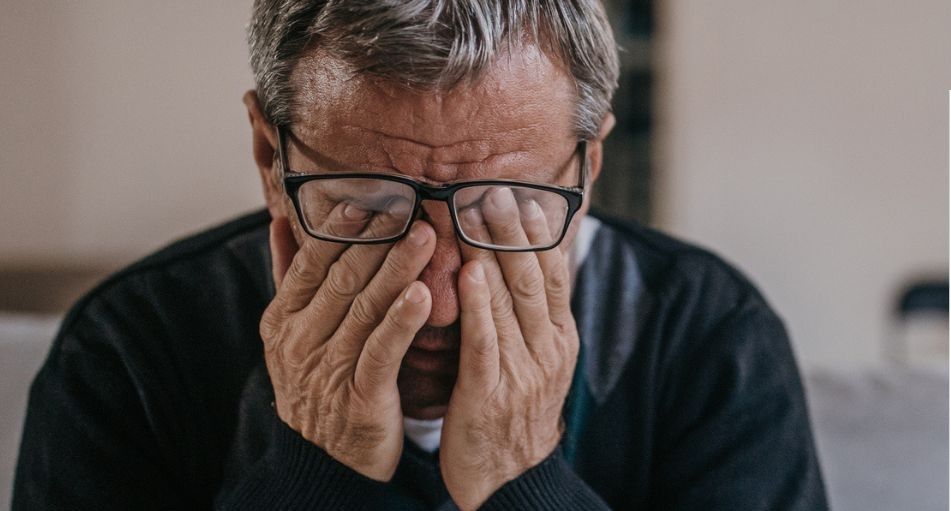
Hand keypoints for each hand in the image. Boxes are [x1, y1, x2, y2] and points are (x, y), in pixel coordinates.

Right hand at [261, 205, 435, 480]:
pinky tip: (423, 293)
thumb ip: (290, 278)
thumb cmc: (320, 385)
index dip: (342, 227)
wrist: (325, 462)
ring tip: (426, 236)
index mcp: (283, 320)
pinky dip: (401, 320)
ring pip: (365, 308)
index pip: (313, 262)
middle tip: (411, 203)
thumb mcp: (293, 334)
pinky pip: (382, 350)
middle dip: (378, 238)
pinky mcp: (360, 397)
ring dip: (397, 268)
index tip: (371, 194)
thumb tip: (280, 223)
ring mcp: (327, 369)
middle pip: (342, 278)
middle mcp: (299, 341)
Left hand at [440, 188, 579, 509]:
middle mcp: (548, 349)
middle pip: (532, 277)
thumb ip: (531, 315)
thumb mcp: (537, 361)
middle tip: (497, 188)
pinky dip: (479, 304)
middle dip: (515, 230)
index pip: (552, 274)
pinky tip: (468, 272)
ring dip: (493, 251)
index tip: (525, 195)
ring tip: (479, 210)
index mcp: (560, 338)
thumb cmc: (513, 410)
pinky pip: (485, 340)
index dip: (540, 234)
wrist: (508, 477)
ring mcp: (522, 371)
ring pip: (510, 301)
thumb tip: (529, 263)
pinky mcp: (489, 392)